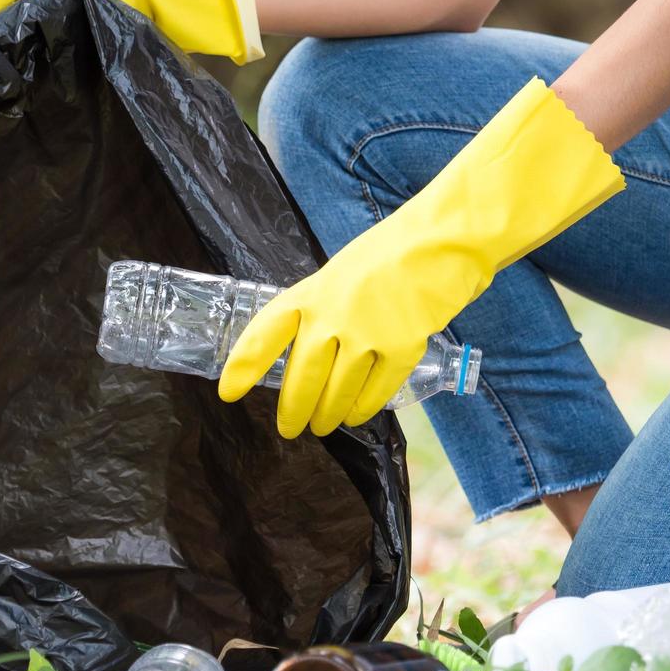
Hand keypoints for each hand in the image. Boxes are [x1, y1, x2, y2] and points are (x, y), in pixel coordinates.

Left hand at [218, 205, 467, 437]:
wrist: (442, 241)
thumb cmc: (389, 254)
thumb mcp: (338, 274)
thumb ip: (320, 310)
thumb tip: (305, 352)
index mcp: (310, 293)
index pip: (265, 334)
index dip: (243, 366)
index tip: (227, 392)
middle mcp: (332, 316)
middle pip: (302, 379)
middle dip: (293, 411)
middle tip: (289, 429)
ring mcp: (367, 334)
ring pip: (336, 393)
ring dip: (327, 416)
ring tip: (323, 426)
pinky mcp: (402, 349)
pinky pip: (375, 393)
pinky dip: (363, 409)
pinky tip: (356, 416)